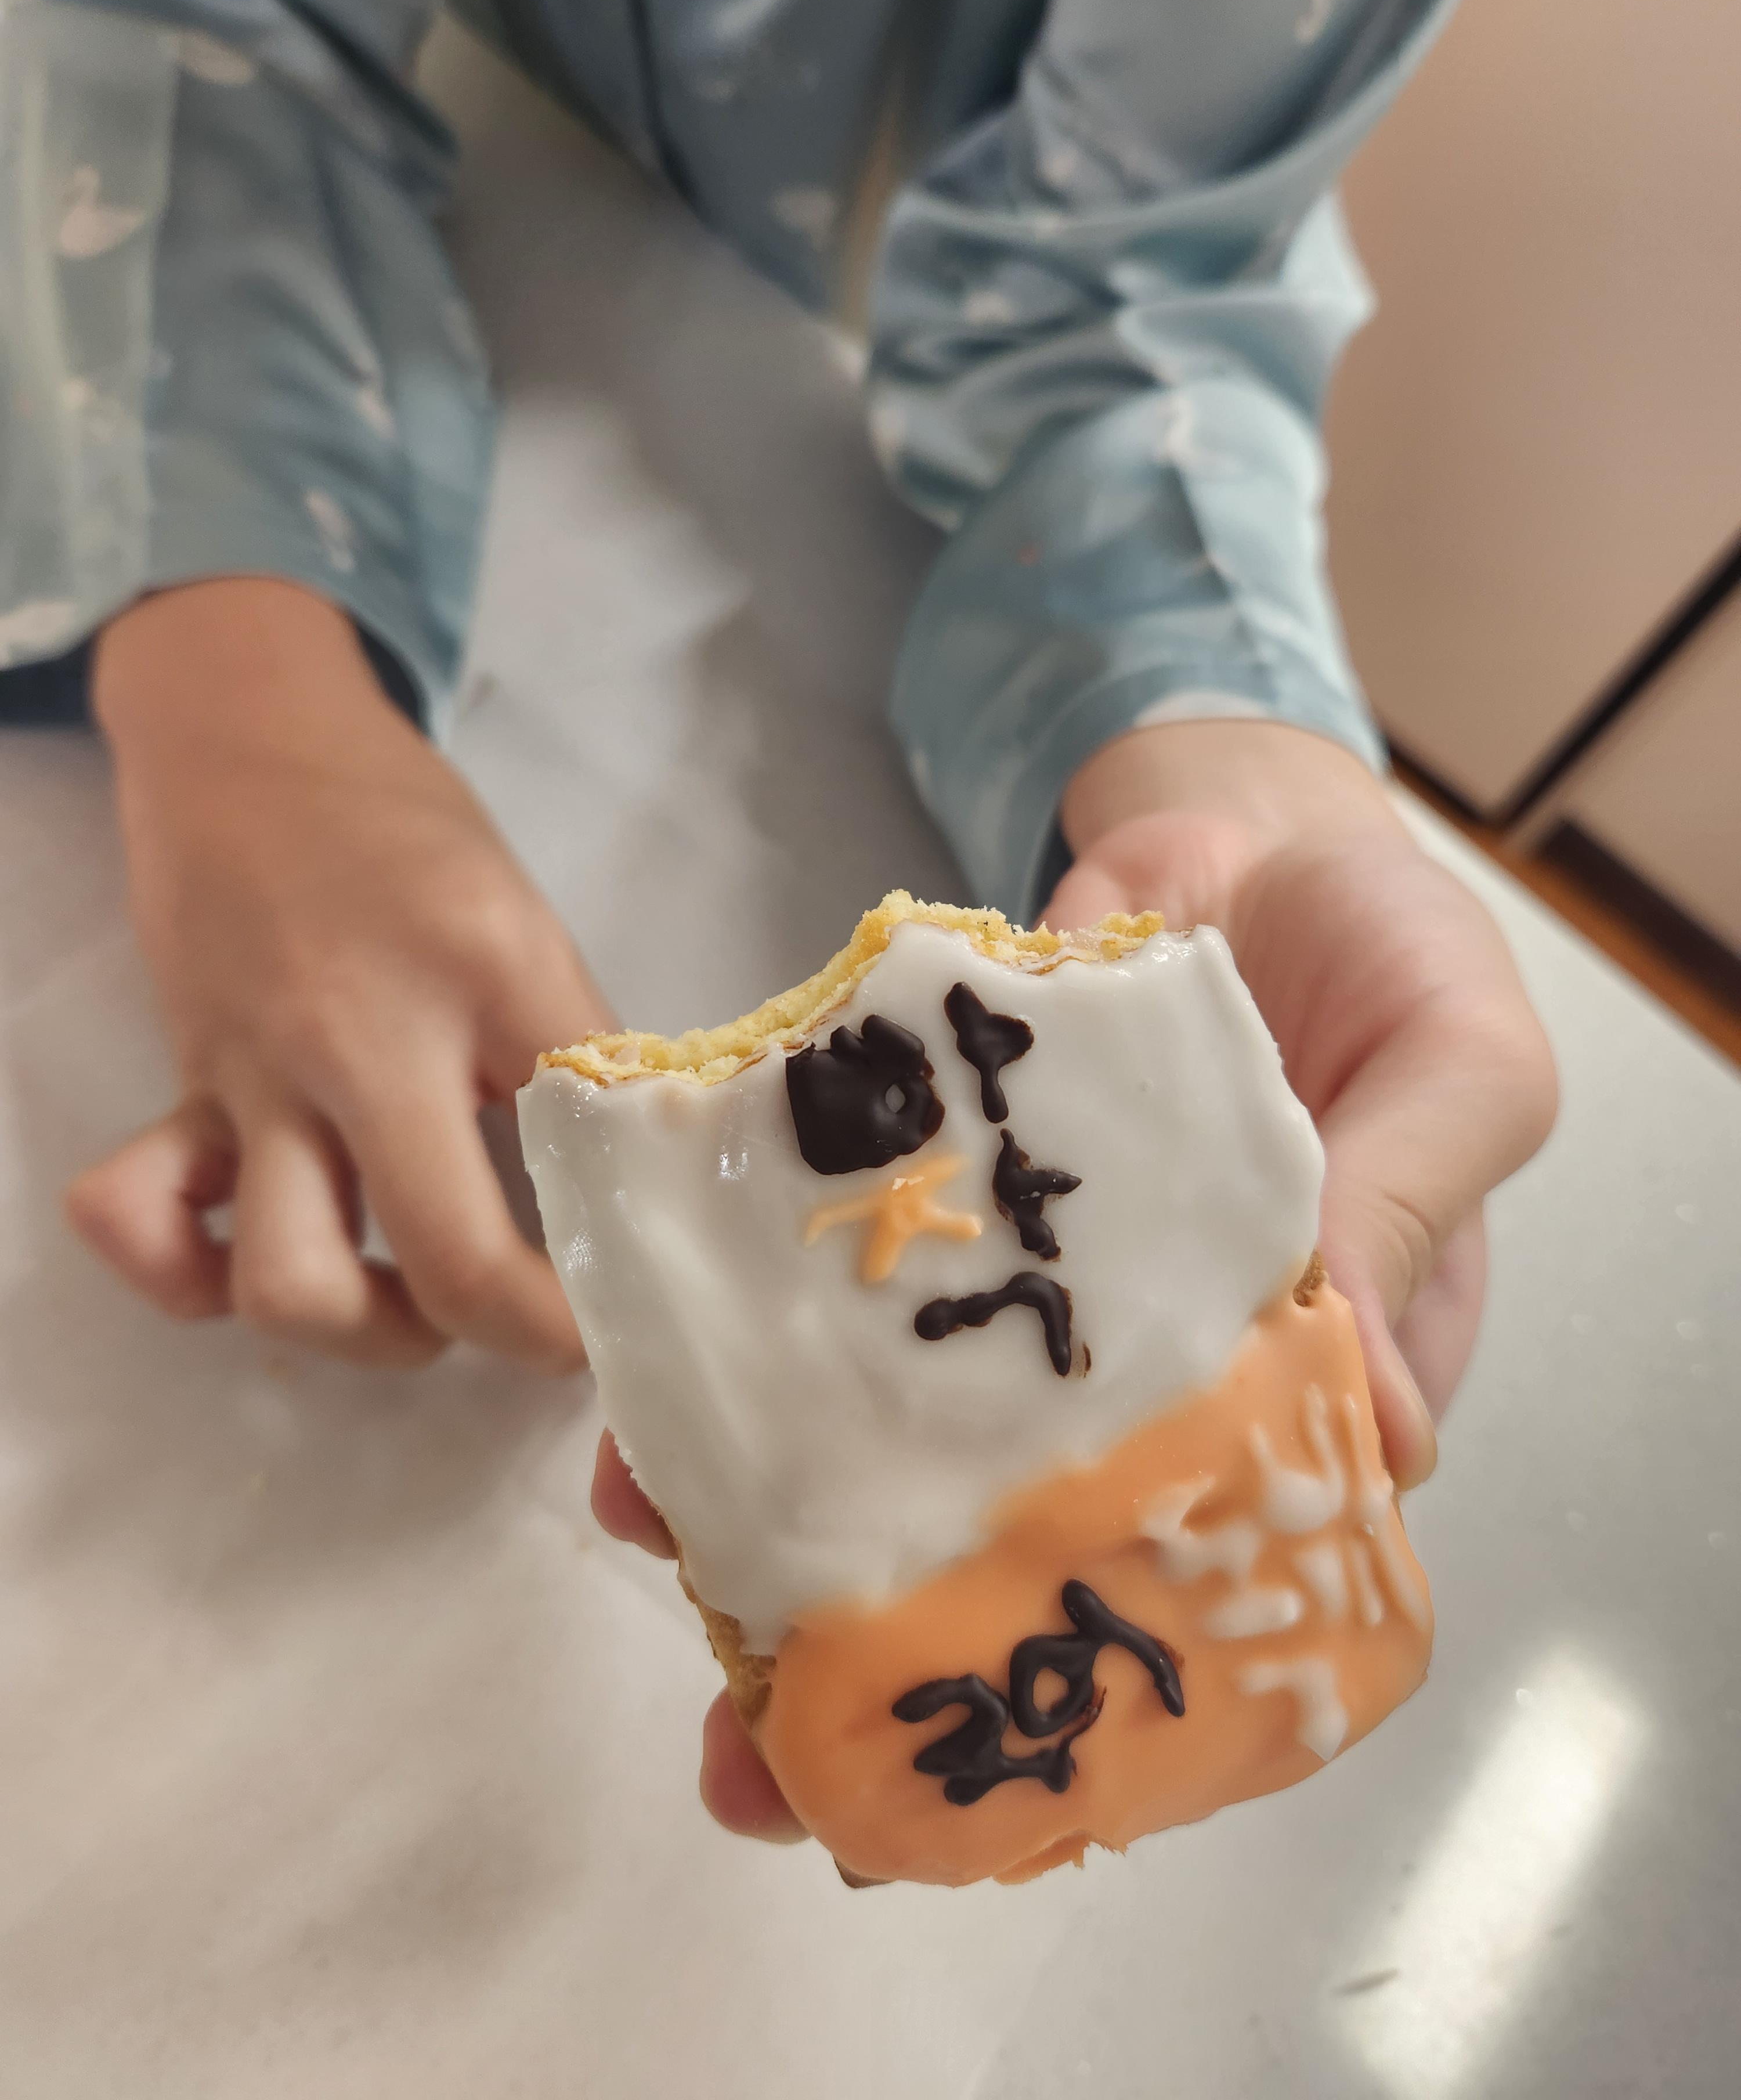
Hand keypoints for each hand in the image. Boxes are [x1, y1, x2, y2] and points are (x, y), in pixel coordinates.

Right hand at [67, 578, 612, 1369]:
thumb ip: (563, 1045)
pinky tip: (253, 1261)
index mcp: (492, 972)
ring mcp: (264, 1072)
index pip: (591, 1148)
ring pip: (293, 1282)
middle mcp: (371, 1034)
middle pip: (451, 1258)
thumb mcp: (520, 916)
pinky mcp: (187, 1088)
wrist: (244, 734)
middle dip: (521, 1336)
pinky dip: (186, 1276)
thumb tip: (624, 1182)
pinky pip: (141, 1220)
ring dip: (367, 1334)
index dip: (629, 1256)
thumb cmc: (403, 826)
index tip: (644, 1297)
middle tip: (551, 1335)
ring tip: (415, 1306)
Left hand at [594, 718, 1557, 1842]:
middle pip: (1000, 1538)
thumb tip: (1382, 1425)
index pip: (1190, 1580)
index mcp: (1282, 1388)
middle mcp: (1126, 1368)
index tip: (964, 1779)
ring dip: (765, 1487)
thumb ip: (1406, 1214)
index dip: (1084, 1692)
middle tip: (745, 1749)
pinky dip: (743, 1312)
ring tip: (652, 1527)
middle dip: (875, 1644)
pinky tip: (655, 1362)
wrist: (1254, 817)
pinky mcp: (932, 1174)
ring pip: (881, 1418)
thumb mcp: (1458, 1071)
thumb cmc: (1396, 950)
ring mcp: (1012, 1281)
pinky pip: (826, 1262)